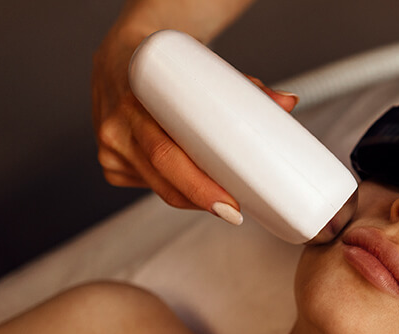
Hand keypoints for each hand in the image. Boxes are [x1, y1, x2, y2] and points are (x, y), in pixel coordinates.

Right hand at [91, 27, 297, 220]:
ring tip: (221, 198)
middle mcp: (117, 127)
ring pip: (159, 187)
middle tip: (235, 212)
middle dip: (203, 199)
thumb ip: (245, 87)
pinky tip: (189, 182)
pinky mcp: (112, 166)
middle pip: (164, 177)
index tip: (228, 203)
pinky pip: (150, 186)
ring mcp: (111, 150)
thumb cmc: (166, 66)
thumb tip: (287, 102)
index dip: (198, 184)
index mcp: (134, 98)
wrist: (122, 56)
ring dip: (192, 196)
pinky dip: (174, 187)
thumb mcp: (200, 68)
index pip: (166, 153)